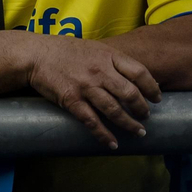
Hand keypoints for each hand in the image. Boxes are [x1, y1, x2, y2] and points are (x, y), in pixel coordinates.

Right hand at [22, 36, 160, 148]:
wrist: (34, 54)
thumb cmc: (63, 50)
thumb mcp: (93, 48)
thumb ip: (111, 61)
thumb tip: (133, 78)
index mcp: (108, 56)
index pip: (140, 73)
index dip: (152, 88)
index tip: (156, 98)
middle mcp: (99, 71)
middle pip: (130, 94)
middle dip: (142, 109)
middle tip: (145, 117)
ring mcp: (85, 86)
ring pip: (114, 110)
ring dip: (129, 124)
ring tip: (138, 132)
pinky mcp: (71, 100)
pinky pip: (91, 121)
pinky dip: (103, 134)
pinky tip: (112, 143)